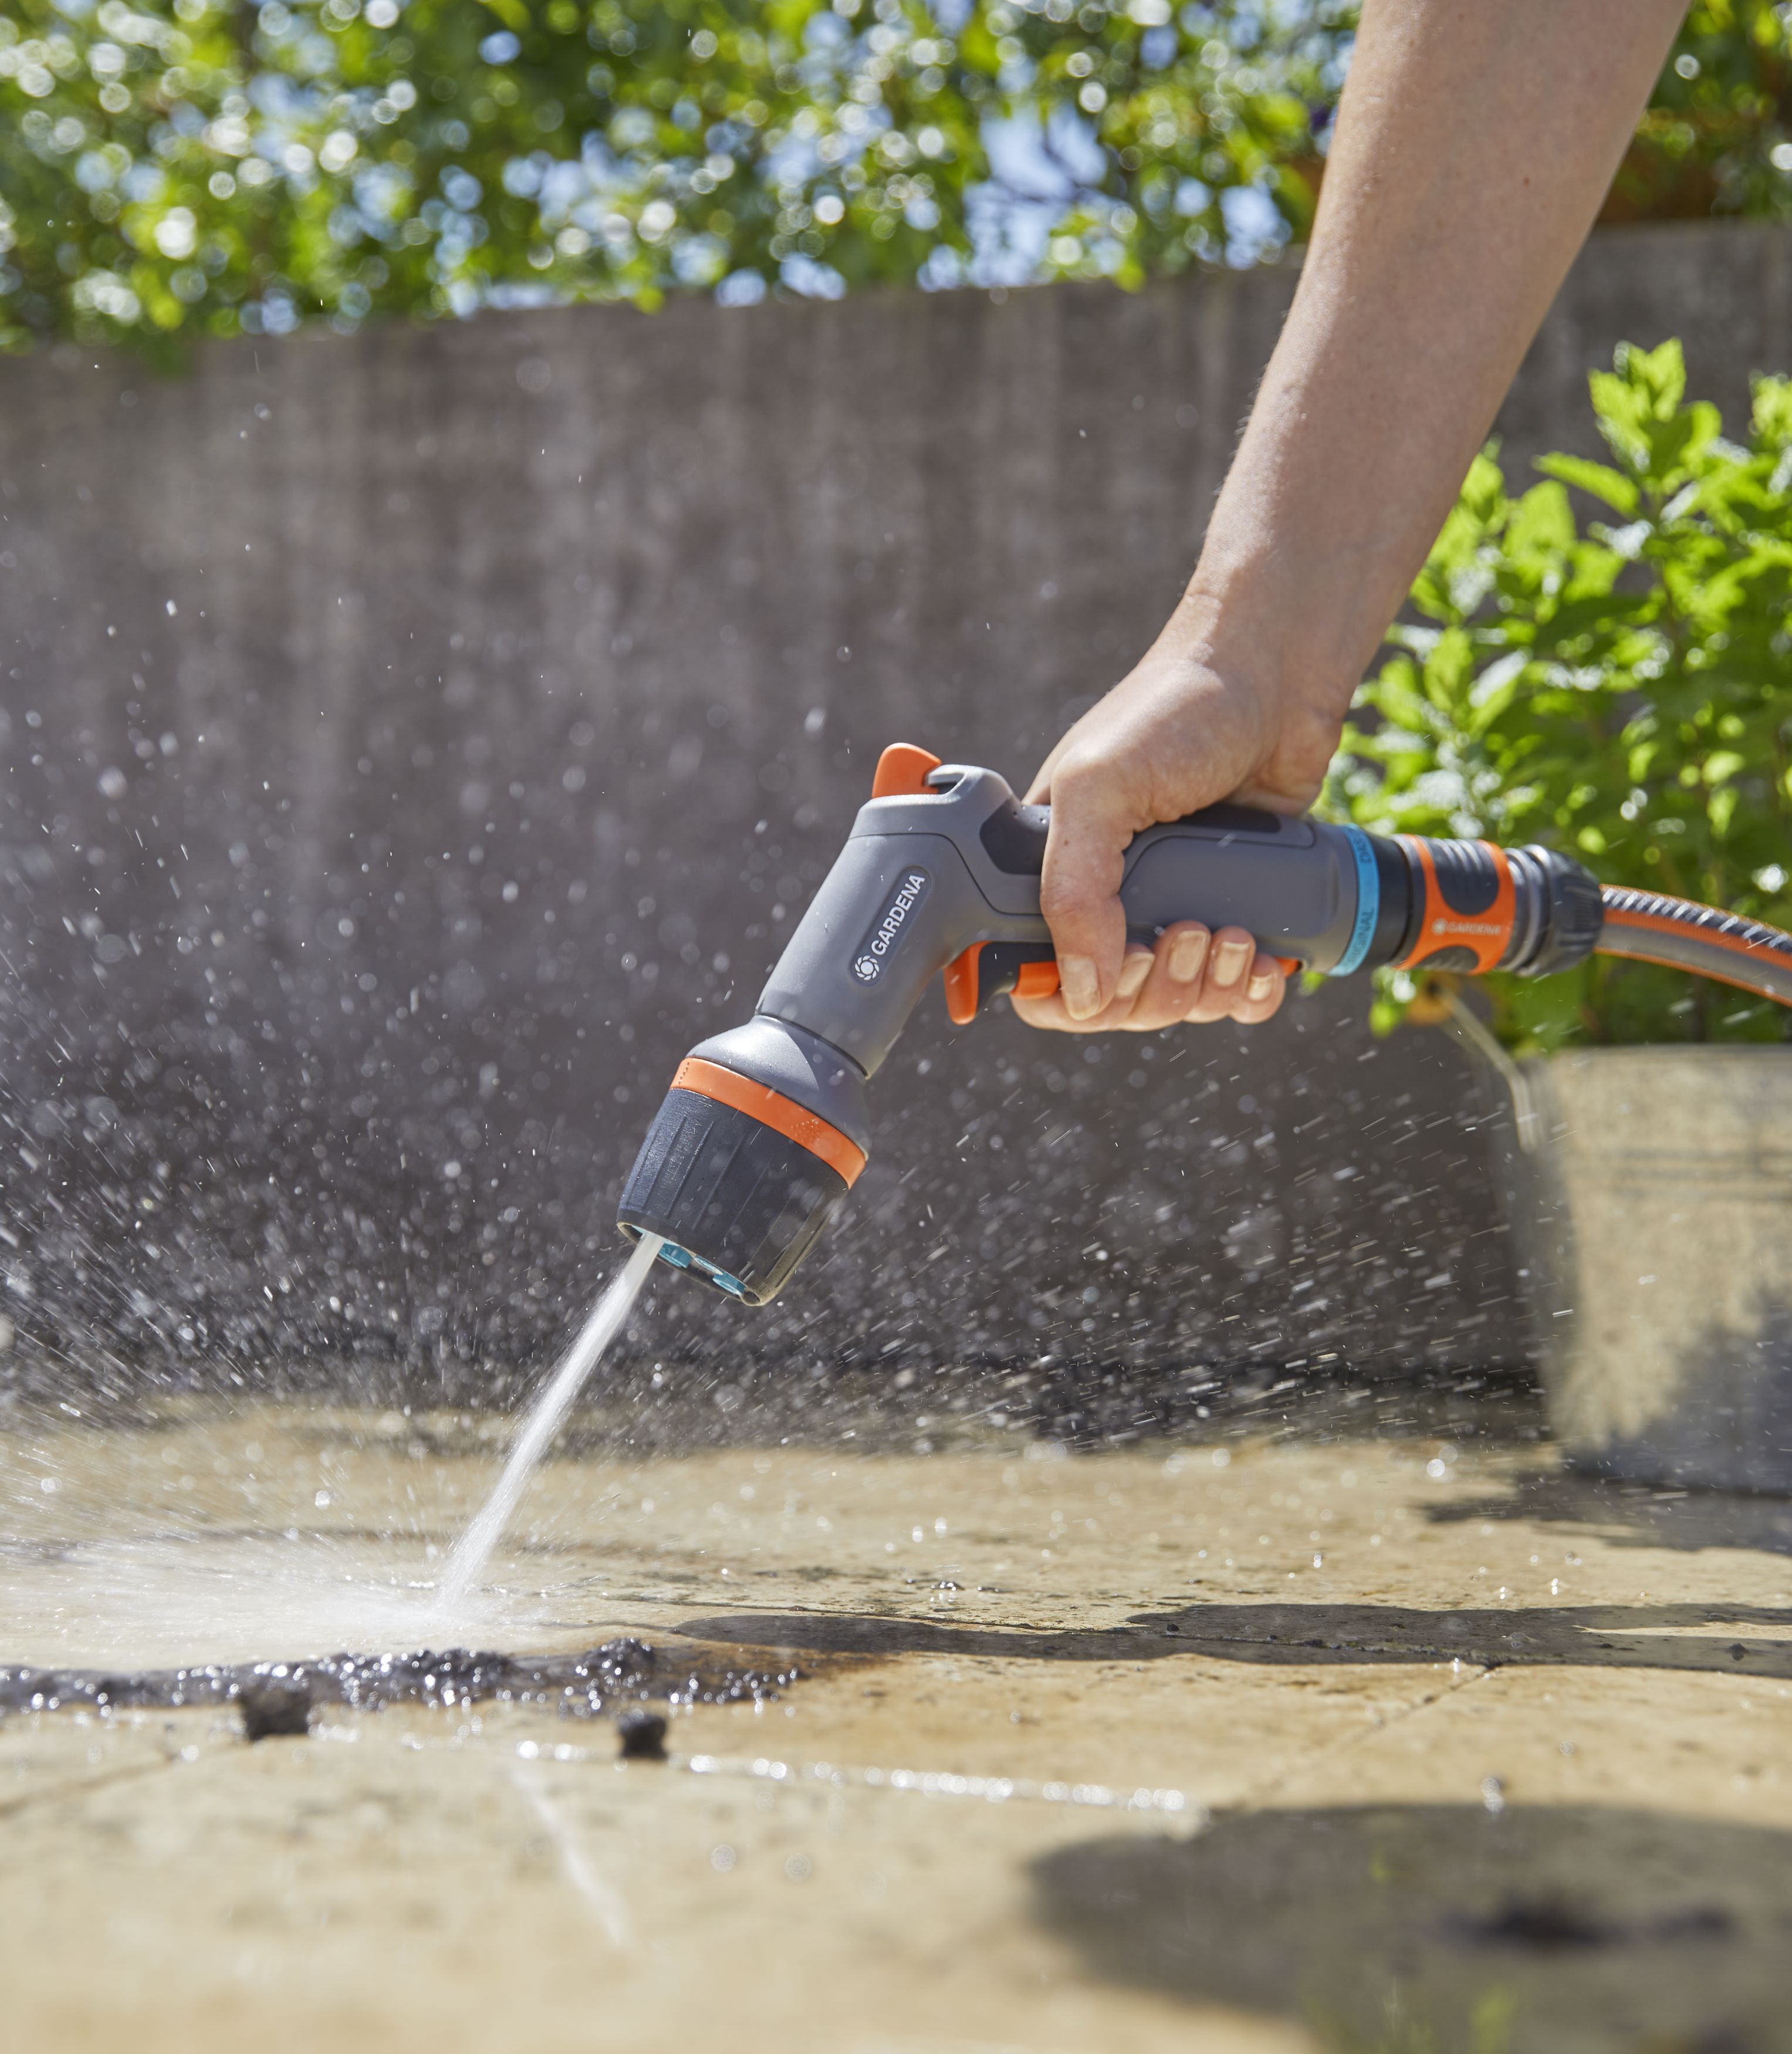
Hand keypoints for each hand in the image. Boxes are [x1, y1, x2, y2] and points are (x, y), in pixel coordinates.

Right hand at [1011, 597, 1344, 1030]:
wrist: (1279, 676)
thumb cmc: (1178, 709)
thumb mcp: (1100, 789)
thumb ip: (1073, 890)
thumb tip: (1081, 993)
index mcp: (1058, 867)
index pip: (1041, 973)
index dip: (1072, 995)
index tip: (1114, 968)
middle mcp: (1112, 895)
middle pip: (1114, 1002)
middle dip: (1157, 987)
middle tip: (1192, 932)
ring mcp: (1177, 905)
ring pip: (1177, 1001)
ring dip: (1208, 988)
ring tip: (1236, 935)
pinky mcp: (1238, 906)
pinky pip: (1235, 990)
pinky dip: (1251, 991)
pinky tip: (1265, 962)